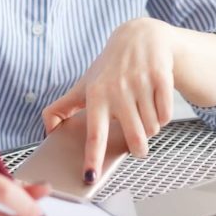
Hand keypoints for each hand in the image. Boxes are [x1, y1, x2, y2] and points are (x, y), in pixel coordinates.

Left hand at [42, 18, 175, 183]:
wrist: (139, 37)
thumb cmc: (109, 68)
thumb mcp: (84, 85)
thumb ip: (62, 108)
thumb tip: (48, 132)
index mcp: (96, 96)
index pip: (93, 135)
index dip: (92, 159)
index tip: (90, 178)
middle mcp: (118, 90)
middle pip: (134, 139)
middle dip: (139, 150)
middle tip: (137, 148)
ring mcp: (140, 83)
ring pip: (152, 128)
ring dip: (150, 129)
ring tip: (143, 115)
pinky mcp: (161, 78)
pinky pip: (166, 115)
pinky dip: (162, 117)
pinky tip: (154, 104)